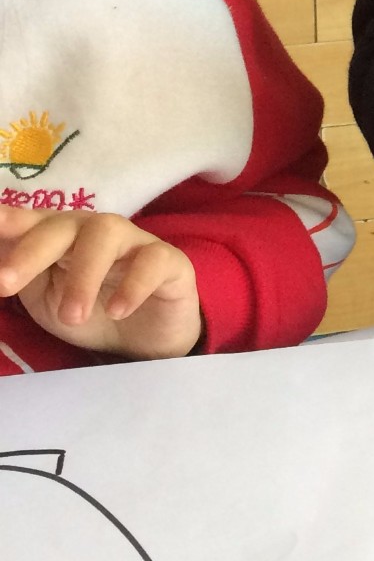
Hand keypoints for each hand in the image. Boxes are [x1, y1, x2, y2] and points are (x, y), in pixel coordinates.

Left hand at [0, 209, 200, 359]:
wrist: (146, 340)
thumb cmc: (92, 312)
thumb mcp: (45, 300)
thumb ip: (19, 277)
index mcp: (60, 235)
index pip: (31, 221)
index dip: (9, 220)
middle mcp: (94, 230)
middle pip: (62, 225)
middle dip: (31, 251)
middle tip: (6, 284)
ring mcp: (135, 242)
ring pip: (107, 234)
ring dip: (83, 274)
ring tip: (73, 316)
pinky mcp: (170, 262)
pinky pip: (153, 261)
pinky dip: (133, 285)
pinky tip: (117, 311)